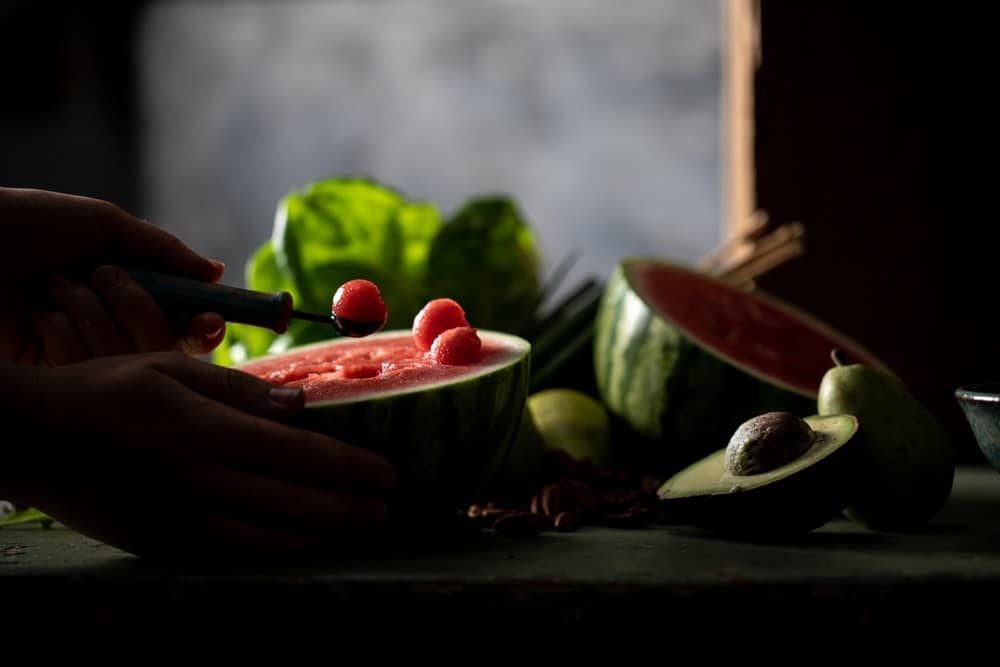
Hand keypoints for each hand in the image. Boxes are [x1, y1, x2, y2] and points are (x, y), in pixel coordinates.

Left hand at [0, 187, 226, 364]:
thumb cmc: (21, 224)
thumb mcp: (100, 224)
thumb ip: (162, 249)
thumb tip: (214, 273)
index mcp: (123, 293)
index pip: (180, 323)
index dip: (202, 327)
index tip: (210, 319)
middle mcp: (106, 329)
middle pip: (164, 349)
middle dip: (142, 309)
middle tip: (104, 278)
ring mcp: (77, 358)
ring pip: (127, 361)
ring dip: (92, 313)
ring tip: (50, 287)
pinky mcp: (48, 382)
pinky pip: (87, 373)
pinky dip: (65, 334)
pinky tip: (35, 315)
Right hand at [2, 353, 394, 558]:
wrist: (28, 439)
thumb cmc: (103, 391)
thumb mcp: (167, 369)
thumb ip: (237, 390)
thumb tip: (299, 405)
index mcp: (198, 429)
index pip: (291, 453)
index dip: (345, 466)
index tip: (385, 472)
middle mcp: (191, 479)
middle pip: (287, 502)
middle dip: (345, 508)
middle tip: (387, 509)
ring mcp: (173, 518)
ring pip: (263, 538)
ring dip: (318, 536)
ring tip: (358, 529)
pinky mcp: (157, 543)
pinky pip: (227, 553)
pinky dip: (272, 553)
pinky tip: (301, 547)